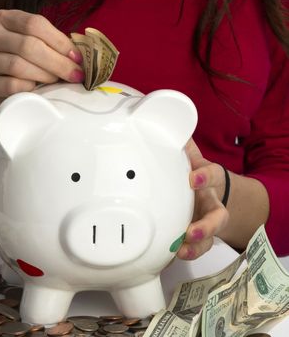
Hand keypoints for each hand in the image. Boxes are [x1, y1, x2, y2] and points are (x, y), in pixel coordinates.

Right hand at [0, 9, 83, 107]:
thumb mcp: (31, 53)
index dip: (60, 41)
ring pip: (18, 65)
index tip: (77, 59)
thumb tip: (80, 58)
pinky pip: (10, 85)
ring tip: (56, 82)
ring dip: (44, 75)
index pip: (35, 23)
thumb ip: (50, 48)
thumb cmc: (16, 72)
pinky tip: (36, 91)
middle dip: (57, 62)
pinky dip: (28, 88)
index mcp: (5, 19)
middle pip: (28, 44)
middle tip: (74, 75)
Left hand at [177, 139, 228, 259]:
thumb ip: (181, 145)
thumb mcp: (191, 158)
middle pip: (218, 218)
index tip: (193, 178)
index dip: (204, 177)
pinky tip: (168, 256)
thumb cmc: (195, 174)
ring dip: (195, 247)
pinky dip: (183, 253)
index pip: (212, 175)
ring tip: (180, 252)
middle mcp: (210, 204)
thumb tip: (164, 124)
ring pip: (208, 239)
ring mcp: (205, 223)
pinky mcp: (196, 237)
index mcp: (207, 181)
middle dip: (206, 226)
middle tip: (191, 231)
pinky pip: (194, 249)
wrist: (210, 193)